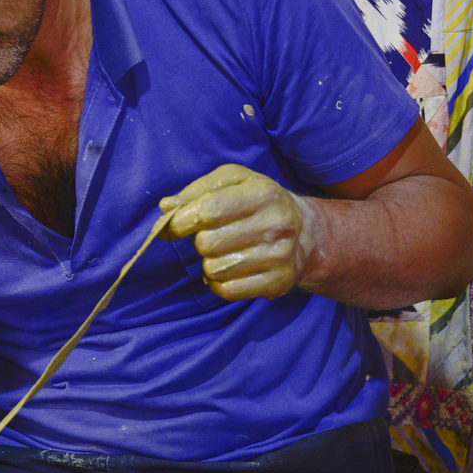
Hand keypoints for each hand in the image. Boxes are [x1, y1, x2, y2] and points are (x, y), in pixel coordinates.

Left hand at [160, 164, 317, 300]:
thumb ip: (198, 190)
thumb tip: (166, 206)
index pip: (208, 211)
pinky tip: (229, 270)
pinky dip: (218, 283)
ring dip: (209, 263)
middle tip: (213, 236)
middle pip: (207, 244)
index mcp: (264, 193)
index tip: (173, 225)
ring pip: (214, 270)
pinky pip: (226, 290)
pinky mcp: (277, 283)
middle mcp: (276, 225)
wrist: (306, 232)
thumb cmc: (257, 201)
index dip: (181, 221)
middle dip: (200, 241)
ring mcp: (279, 257)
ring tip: (224, 252)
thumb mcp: (233, 181)